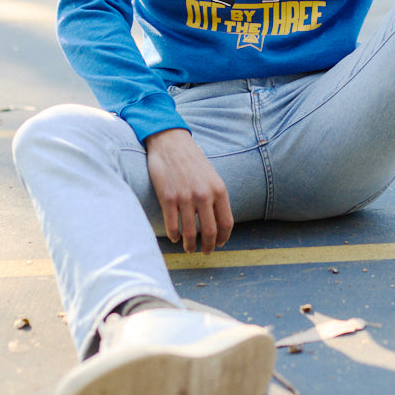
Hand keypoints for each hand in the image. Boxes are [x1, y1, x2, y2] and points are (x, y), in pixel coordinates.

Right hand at [144, 128, 232, 254]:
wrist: (170, 142)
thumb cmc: (192, 159)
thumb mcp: (211, 176)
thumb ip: (215, 197)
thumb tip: (218, 221)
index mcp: (219, 189)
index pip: (226, 223)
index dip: (224, 238)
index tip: (220, 244)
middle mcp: (204, 195)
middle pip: (210, 232)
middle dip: (209, 247)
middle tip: (205, 252)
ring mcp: (185, 197)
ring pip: (190, 233)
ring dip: (190, 245)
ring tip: (189, 248)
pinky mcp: (168, 198)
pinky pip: (172, 226)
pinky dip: (174, 236)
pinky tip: (175, 238)